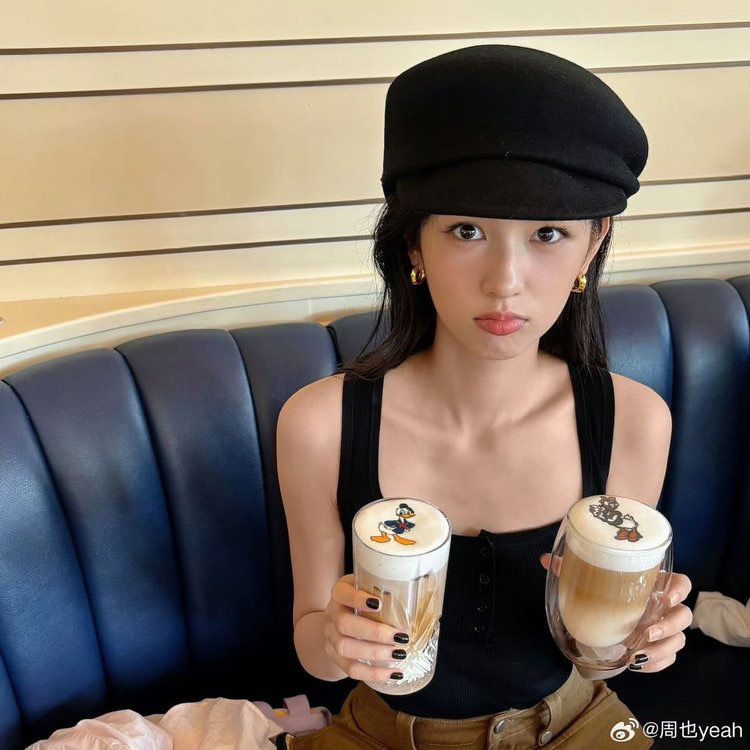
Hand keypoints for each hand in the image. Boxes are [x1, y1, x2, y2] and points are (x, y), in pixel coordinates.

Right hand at [323, 573, 409, 682]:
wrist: (339, 619)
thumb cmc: (363, 601)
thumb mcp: (369, 588)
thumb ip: (384, 589)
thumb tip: (423, 590)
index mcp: (339, 593)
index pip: (342, 593)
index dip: (357, 599)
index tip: (379, 603)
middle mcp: (331, 614)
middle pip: (345, 624)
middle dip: (374, 632)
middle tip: (401, 637)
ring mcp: (330, 637)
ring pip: (345, 648)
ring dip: (375, 653)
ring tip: (399, 655)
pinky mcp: (334, 656)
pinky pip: (351, 669)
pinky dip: (374, 674)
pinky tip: (394, 674)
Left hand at [540, 553, 693, 672]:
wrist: (602, 618)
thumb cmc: (602, 592)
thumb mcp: (587, 579)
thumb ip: (569, 568)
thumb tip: (545, 559)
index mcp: (653, 585)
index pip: (681, 582)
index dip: (680, 590)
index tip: (667, 596)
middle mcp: (664, 607)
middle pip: (685, 616)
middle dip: (670, 626)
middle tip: (647, 631)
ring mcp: (665, 630)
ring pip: (680, 640)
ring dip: (662, 649)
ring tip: (637, 654)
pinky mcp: (660, 649)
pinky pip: (669, 659)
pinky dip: (656, 664)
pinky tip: (637, 665)